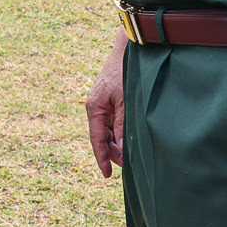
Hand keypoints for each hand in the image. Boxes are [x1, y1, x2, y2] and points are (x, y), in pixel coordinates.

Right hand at [83, 36, 127, 175]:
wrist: (127, 51)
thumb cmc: (125, 74)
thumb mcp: (125, 103)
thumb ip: (122, 126)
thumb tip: (121, 150)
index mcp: (94, 109)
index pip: (97, 140)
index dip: (102, 158)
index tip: (107, 175)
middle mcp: (96, 108)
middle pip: (102, 137)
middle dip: (112, 153)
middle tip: (129, 165)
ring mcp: (103, 105)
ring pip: (108, 131)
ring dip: (117, 143)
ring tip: (131, 154)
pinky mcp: (111, 101)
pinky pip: (113, 122)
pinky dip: (120, 133)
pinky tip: (130, 138)